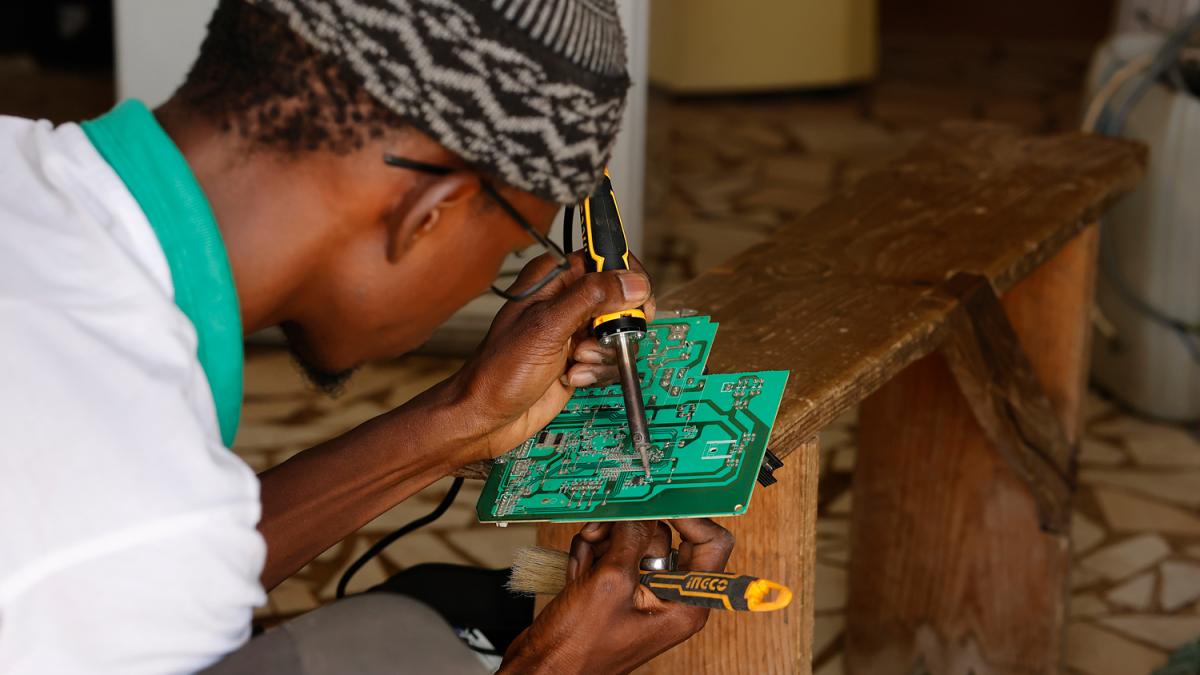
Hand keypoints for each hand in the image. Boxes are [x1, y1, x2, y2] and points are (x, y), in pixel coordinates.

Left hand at [445, 251, 655, 460]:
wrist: (488, 416)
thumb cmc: (500, 370)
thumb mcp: (548, 327)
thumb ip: (592, 298)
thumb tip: (632, 282)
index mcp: (553, 278)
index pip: (603, 257)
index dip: (626, 277)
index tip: (635, 302)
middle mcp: (566, 300)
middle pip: (620, 298)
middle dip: (615, 325)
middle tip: (598, 338)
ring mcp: (574, 330)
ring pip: (619, 332)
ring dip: (603, 353)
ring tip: (575, 361)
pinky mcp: (580, 357)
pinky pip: (610, 358)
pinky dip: (597, 371)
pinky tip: (571, 377)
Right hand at [501, 519, 733, 674]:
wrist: (541, 670)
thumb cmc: (576, 650)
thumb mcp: (609, 583)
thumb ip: (630, 538)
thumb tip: (642, 509)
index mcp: (685, 603)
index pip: (711, 543)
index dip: (689, 515)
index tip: (662, 495)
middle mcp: (670, 597)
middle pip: (662, 536)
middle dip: (627, 531)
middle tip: (602, 533)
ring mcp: (643, 593)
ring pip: (631, 541)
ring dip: (603, 544)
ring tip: (585, 566)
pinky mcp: (619, 590)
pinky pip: (612, 553)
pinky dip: (592, 556)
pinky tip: (578, 574)